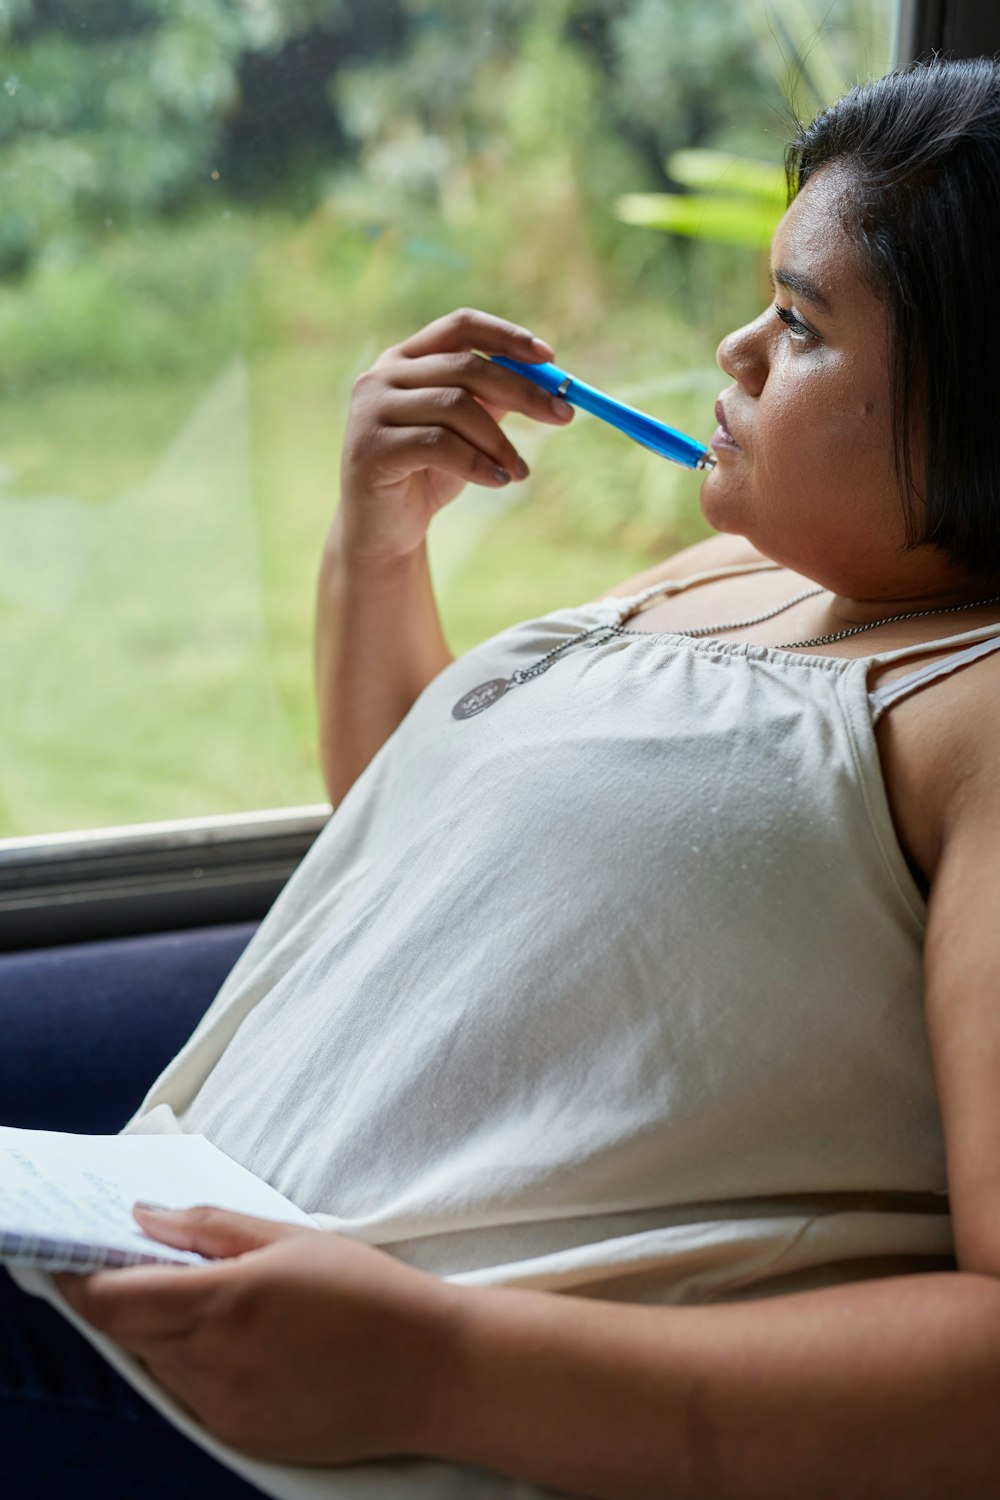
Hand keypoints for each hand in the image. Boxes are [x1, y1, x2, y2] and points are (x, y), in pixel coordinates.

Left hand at [55, 1205, 457, 1464]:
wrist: (430, 1372)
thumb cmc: (367, 1291)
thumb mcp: (290, 1238)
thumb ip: (208, 1227)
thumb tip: (143, 1219)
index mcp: (224, 1304)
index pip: (112, 1301)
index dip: (80, 1278)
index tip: (71, 1255)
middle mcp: (213, 1365)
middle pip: (128, 1334)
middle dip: (122, 1300)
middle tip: (141, 1266)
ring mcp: (223, 1410)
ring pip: (158, 1366)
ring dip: (160, 1333)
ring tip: (209, 1301)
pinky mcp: (240, 1438)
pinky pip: (191, 1397)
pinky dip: (193, 1366)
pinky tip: (239, 1344)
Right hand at [339, 307, 573, 562]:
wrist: (384, 529)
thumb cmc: (427, 474)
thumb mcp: (467, 430)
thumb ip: (492, 400)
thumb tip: (547, 382)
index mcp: (406, 359)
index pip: (460, 326)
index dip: (507, 336)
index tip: (550, 358)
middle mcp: (382, 375)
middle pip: (465, 366)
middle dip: (522, 391)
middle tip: (564, 416)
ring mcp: (372, 409)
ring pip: (455, 406)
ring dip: (500, 441)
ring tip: (519, 472)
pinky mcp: (372, 447)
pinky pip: (439, 444)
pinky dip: (478, 463)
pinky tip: (497, 482)